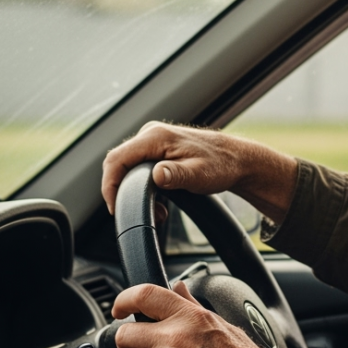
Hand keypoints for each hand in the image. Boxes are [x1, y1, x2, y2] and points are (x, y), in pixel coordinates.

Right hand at [101, 122, 297, 221]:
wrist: (237, 160)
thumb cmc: (221, 165)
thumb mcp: (198, 175)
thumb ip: (175, 175)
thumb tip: (156, 176)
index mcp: (155, 137)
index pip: (116, 158)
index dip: (109, 184)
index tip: (115, 206)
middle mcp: (151, 134)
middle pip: (118, 163)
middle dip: (123, 191)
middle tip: (140, 213)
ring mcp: (154, 140)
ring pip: (129, 167)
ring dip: (136, 192)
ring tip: (159, 211)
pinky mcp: (159, 149)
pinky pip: (139, 168)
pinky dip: (145, 188)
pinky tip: (161, 203)